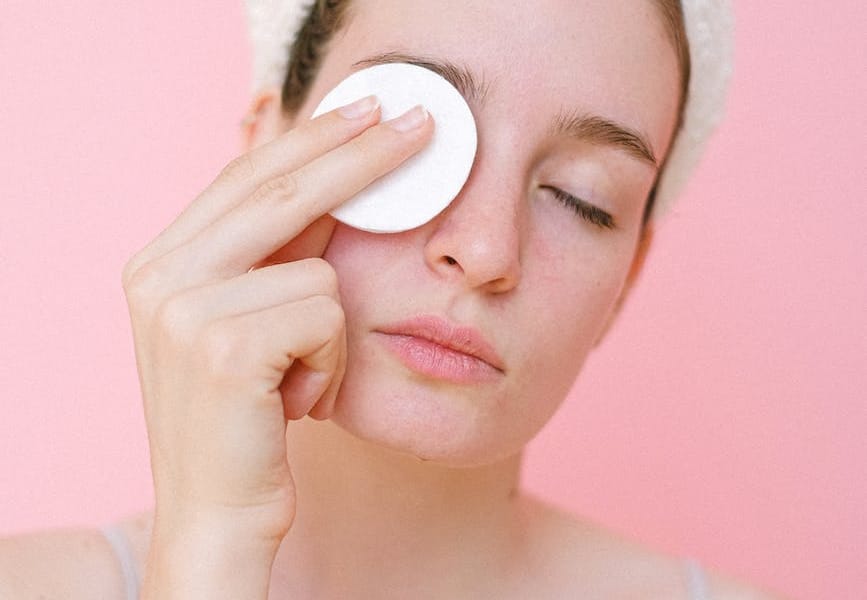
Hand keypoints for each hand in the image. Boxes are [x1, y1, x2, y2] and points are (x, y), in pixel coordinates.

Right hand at [121, 98, 432, 543]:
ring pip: (318, 269)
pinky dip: (331, 362)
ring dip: (331, 333)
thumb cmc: (248, 420)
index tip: (366, 110)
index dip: (311, 138)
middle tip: (421, 123)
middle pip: (279, 188)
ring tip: (299, 379)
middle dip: (361, 154)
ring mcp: (183, 307)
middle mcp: (159, 275)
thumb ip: (275, 253)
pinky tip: (296, 401)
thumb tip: (332, 176)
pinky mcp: (225, 344)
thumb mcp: (250, 324)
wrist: (218, 515)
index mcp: (160, 263)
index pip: (246, 176)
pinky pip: (326, 316)